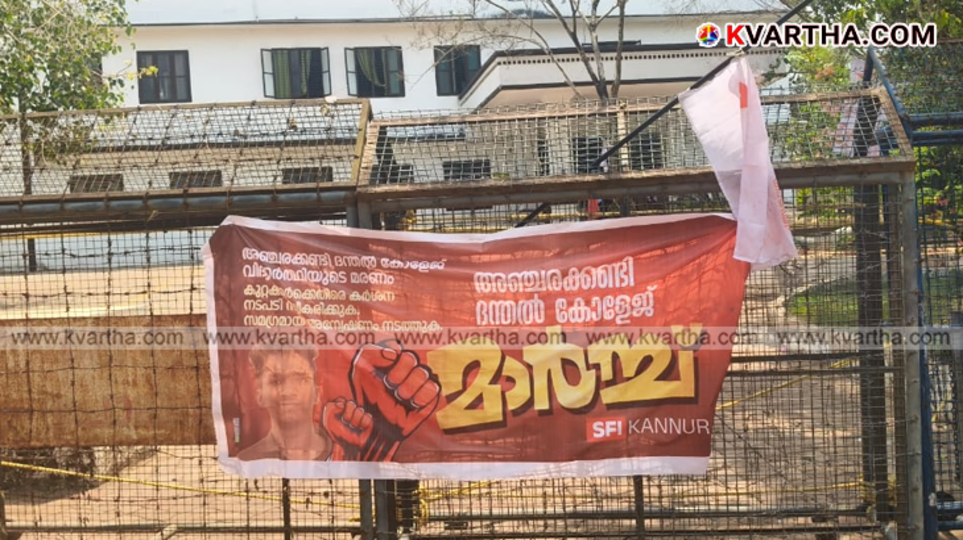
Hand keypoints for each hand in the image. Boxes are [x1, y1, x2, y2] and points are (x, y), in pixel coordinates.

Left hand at [322, 398, 373, 459]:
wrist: (348, 446)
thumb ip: (329, 408)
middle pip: (351, 403)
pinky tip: (361, 429)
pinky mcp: (368, 420)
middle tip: (345, 422)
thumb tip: (340, 403)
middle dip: (347, 415)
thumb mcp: (327, 421)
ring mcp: (359, 415)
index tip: (337, 416)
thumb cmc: (338, 434)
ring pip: (359, 410)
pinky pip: (367, 416)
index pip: (342, 400)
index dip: (339, 407)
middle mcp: (350, 410)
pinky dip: (363, 423)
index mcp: (340, 408)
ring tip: (353, 427)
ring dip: (355, 421)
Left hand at [349, 341, 440, 459]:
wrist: (373, 423)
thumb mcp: (360, 370)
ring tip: (400, 397)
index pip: (405, 351)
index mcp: (396, 360)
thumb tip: (394, 352)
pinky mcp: (429, 400)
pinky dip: (421, 397)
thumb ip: (372, 353)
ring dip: (410, 387)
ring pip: (425, 374)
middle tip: (390, 386)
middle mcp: (410, 370)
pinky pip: (434, 390)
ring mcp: (421, 384)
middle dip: (400, 375)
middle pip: (415, 361)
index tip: (385, 376)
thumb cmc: (367, 396)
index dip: (397, 363)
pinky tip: (411, 404)